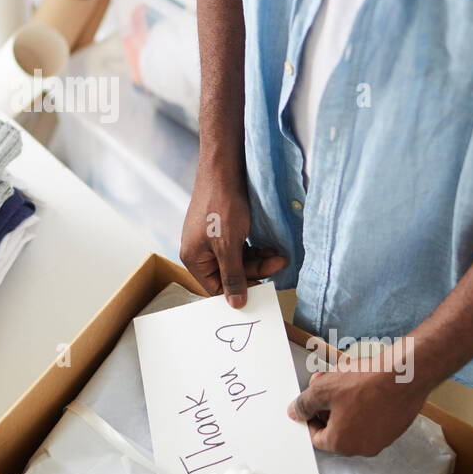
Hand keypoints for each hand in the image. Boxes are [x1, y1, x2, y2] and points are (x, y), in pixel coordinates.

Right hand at [180, 164, 286, 307]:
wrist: (224, 169)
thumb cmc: (221, 206)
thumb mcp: (229, 246)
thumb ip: (233, 276)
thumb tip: (235, 304)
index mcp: (194, 258)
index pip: (216, 287)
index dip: (239, 290)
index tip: (264, 288)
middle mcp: (200, 250)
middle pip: (230, 273)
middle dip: (256, 270)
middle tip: (278, 264)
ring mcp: (211, 238)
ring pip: (238, 260)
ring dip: (259, 259)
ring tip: (277, 254)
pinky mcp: (223, 228)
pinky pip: (240, 246)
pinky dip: (255, 248)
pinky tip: (269, 245)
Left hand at [287, 355, 428, 455]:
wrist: (404, 375)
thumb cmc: (367, 383)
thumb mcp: (323, 389)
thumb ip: (305, 404)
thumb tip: (295, 412)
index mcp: (342, 443)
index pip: (317, 437)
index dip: (310, 417)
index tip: (311, 404)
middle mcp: (363, 447)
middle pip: (336, 429)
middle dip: (327, 406)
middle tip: (326, 384)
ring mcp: (381, 438)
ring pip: (354, 422)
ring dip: (345, 403)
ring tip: (344, 379)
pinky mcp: (394, 427)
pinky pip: (372, 418)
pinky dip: (364, 405)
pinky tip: (363, 384)